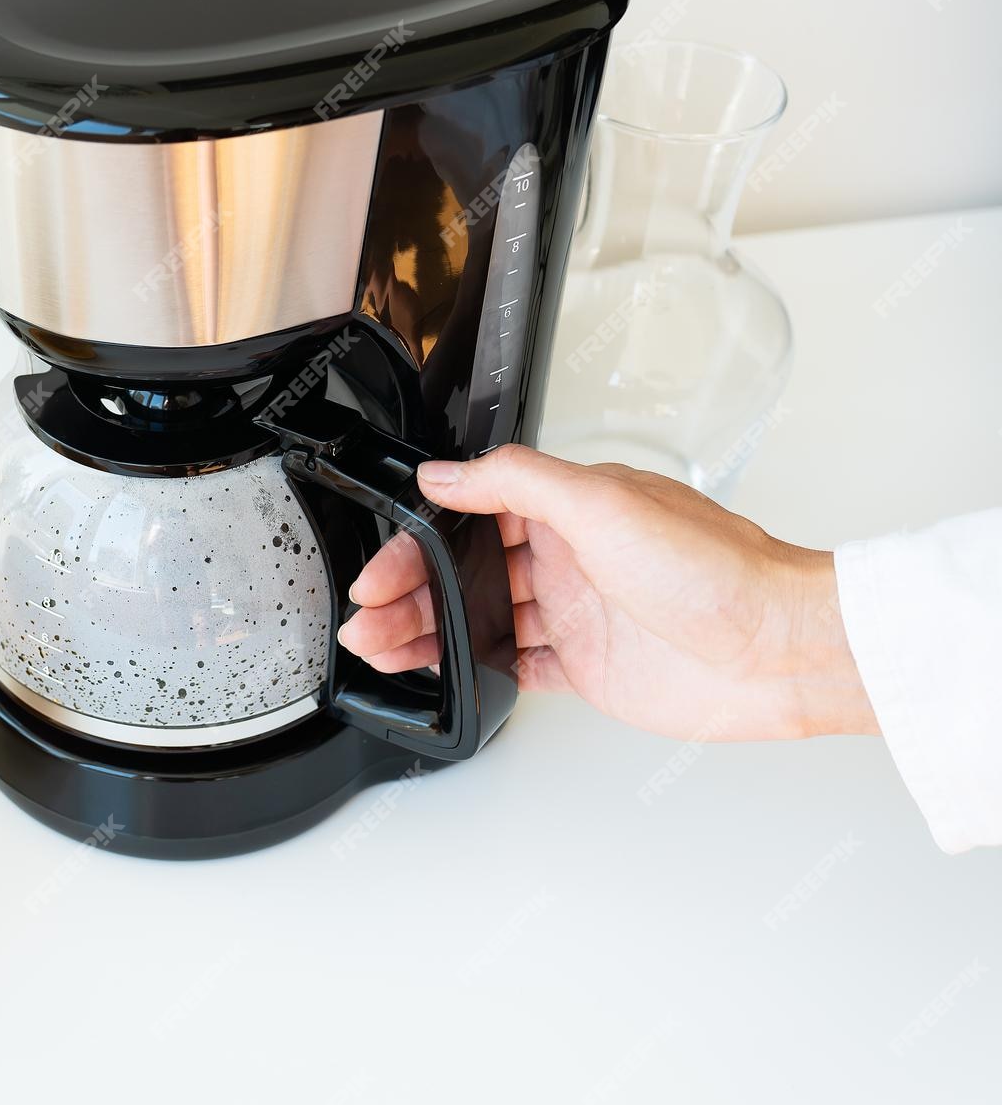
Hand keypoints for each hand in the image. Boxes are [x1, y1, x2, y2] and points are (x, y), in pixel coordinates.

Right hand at [336, 445, 876, 740]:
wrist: (779, 651)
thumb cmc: (716, 570)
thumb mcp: (602, 502)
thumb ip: (515, 481)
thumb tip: (446, 472)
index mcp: (569, 508)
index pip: (470, 515)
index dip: (417, 542)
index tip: (380, 568)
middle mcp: (570, 558)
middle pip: (465, 573)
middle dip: (409, 595)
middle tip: (368, 619)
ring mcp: (578, 614)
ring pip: (479, 621)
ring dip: (429, 634)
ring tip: (383, 650)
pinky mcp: (590, 668)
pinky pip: (517, 667)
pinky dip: (475, 673)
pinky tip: (445, 676)